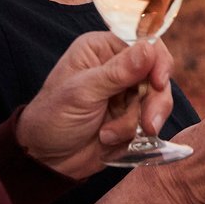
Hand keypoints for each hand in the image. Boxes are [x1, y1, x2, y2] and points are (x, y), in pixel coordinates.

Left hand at [17, 32, 173, 178]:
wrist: (45, 160)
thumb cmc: (52, 118)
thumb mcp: (82, 93)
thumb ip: (118, 72)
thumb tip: (149, 48)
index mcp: (103, 48)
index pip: (145, 43)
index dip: (158, 62)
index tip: (159, 83)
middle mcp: (119, 66)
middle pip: (157, 74)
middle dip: (153, 102)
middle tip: (147, 124)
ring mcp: (127, 93)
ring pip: (157, 101)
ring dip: (137, 122)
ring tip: (110, 135)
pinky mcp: (132, 116)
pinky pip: (150, 121)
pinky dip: (134, 134)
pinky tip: (110, 140)